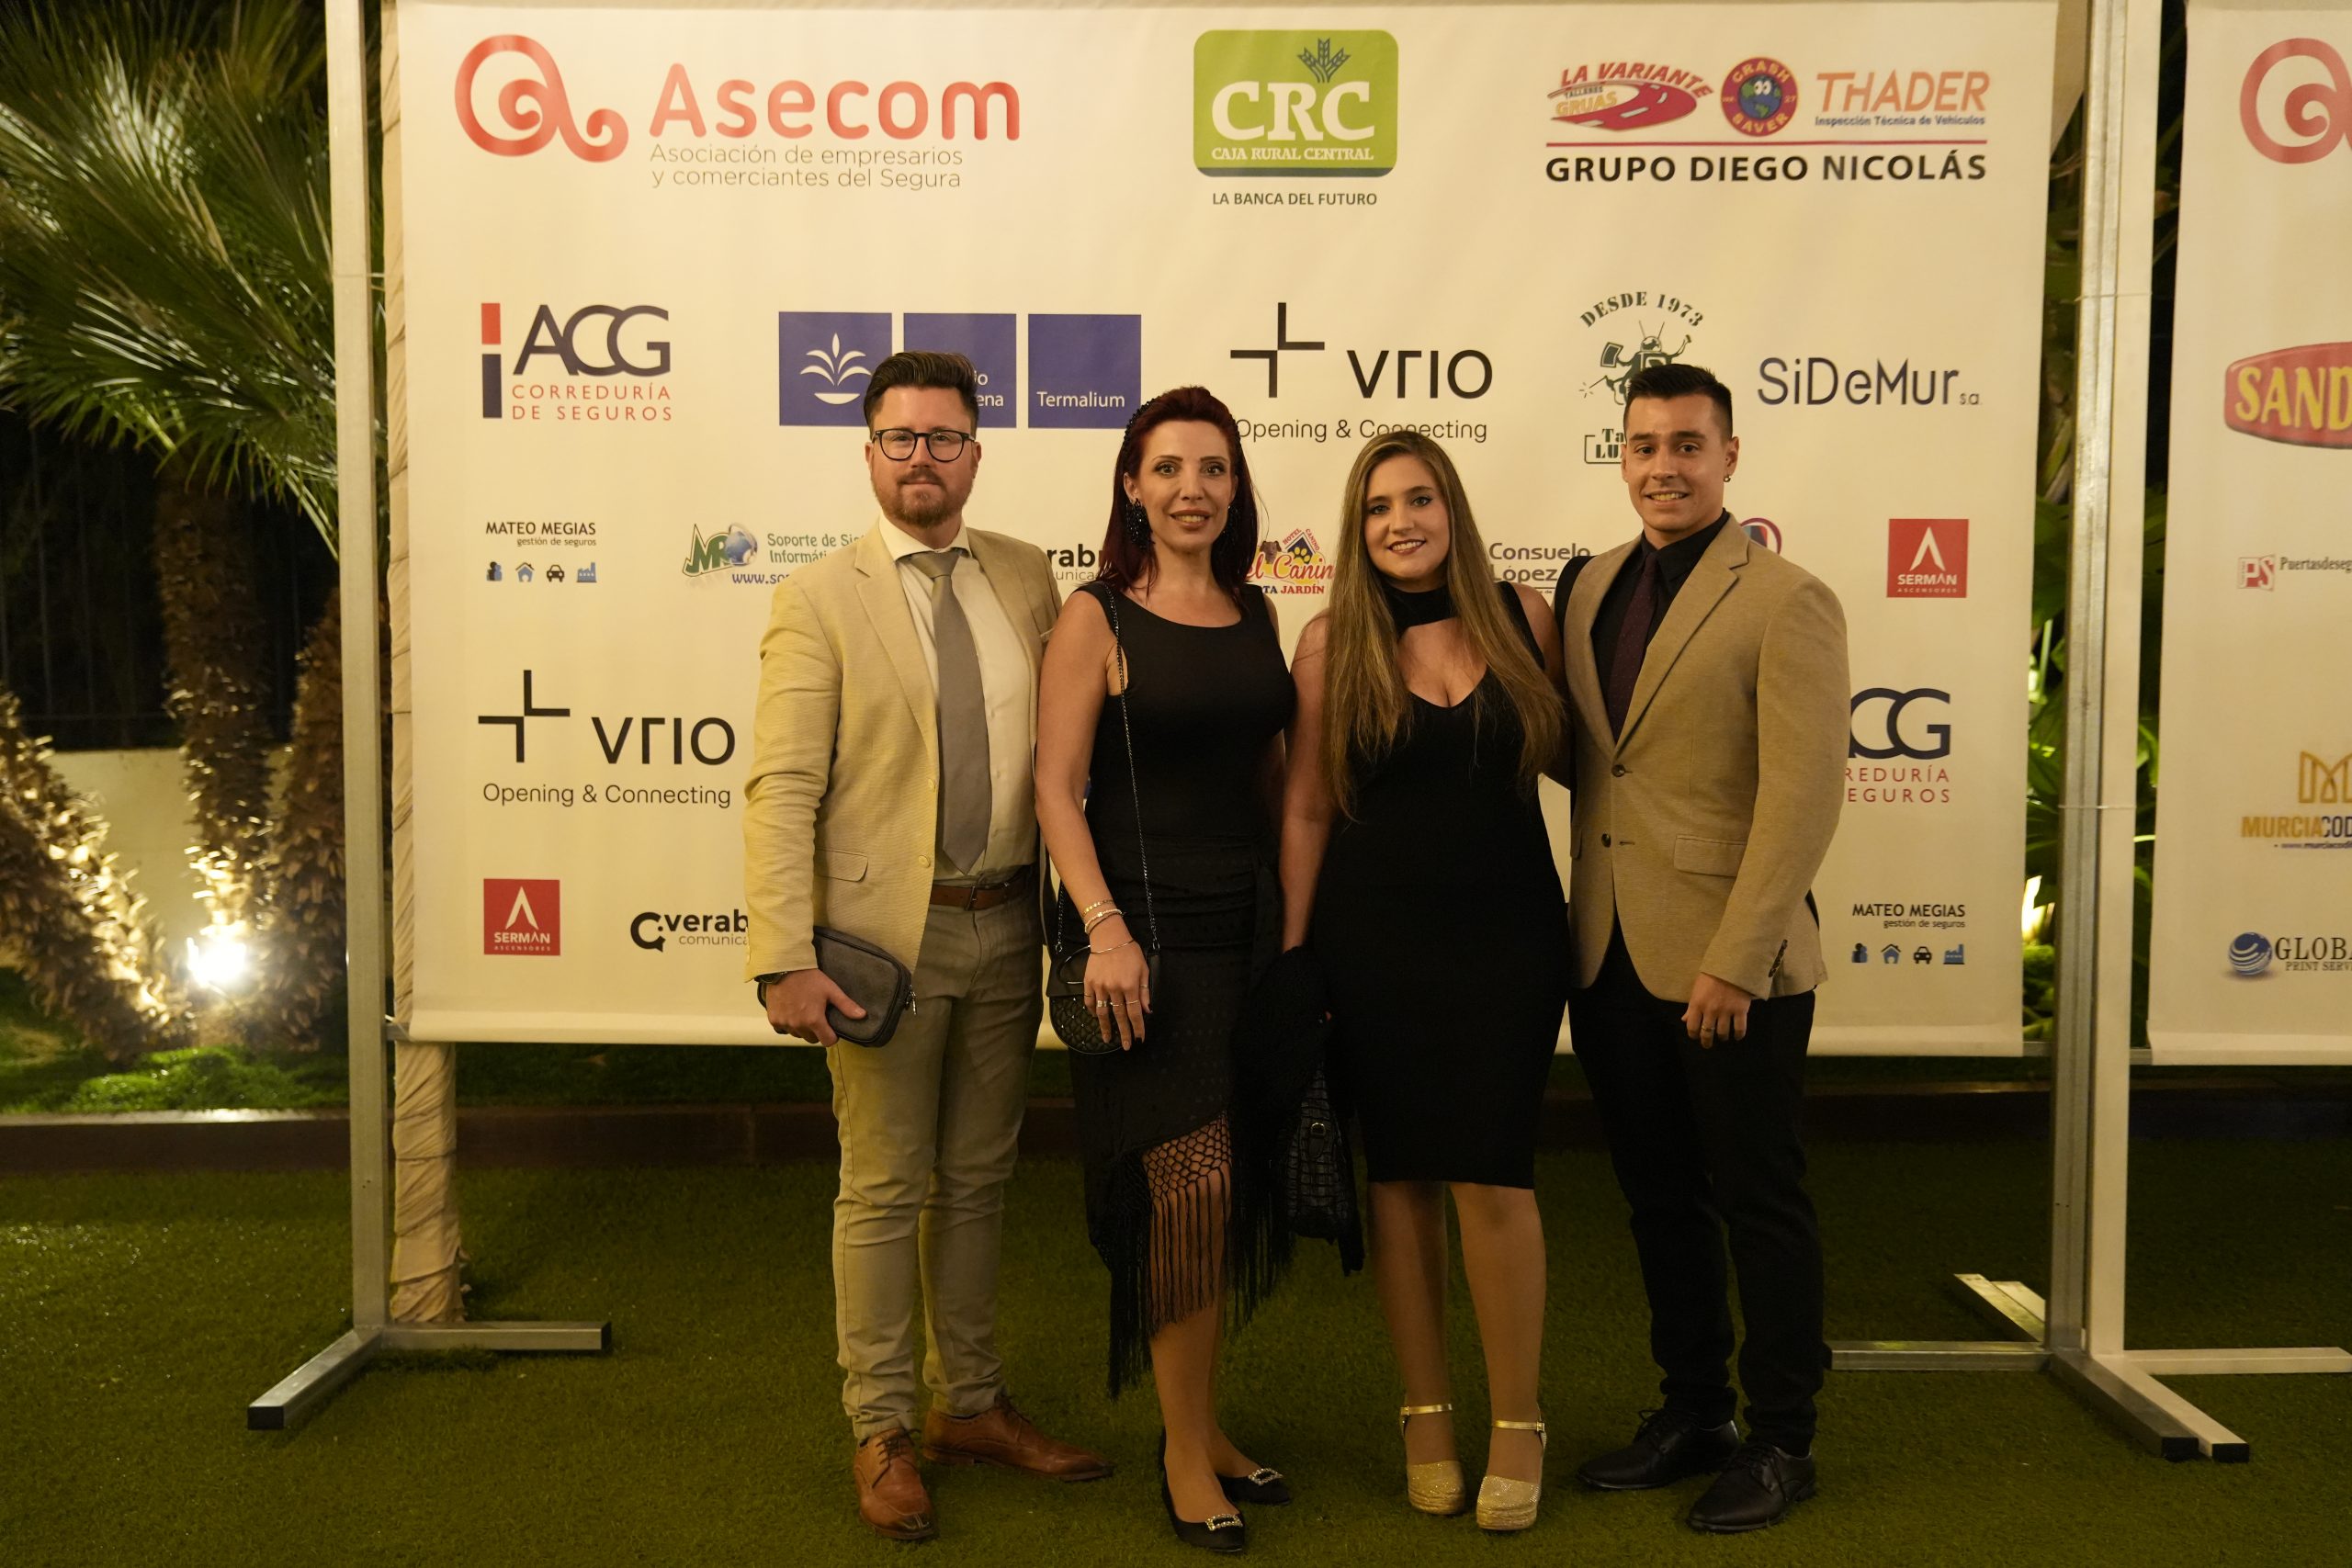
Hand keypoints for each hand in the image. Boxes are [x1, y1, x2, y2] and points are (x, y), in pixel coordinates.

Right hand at [764, 967, 863, 1045]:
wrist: (784, 967)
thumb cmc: (810, 978)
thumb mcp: (831, 989)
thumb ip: (846, 1005)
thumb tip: (863, 1016)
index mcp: (814, 1020)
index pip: (827, 1042)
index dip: (831, 1035)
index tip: (831, 1027)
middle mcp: (798, 1026)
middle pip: (812, 1039)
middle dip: (816, 1031)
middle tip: (816, 1015)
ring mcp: (784, 1024)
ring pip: (798, 1034)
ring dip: (802, 1028)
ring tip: (803, 1011)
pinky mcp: (774, 1020)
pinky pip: (784, 1029)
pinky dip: (788, 1023)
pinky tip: (791, 1011)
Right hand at [1084, 921, 1151, 1049]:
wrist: (1108, 937)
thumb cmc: (1129, 951)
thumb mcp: (1143, 969)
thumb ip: (1145, 991)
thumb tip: (1147, 1010)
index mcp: (1130, 986)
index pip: (1134, 1013)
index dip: (1137, 1027)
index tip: (1139, 1038)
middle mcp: (1114, 989)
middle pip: (1119, 1016)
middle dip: (1123, 1033)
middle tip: (1125, 1046)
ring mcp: (1100, 987)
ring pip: (1102, 1013)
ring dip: (1105, 1027)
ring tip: (1107, 1038)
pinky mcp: (1089, 983)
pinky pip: (1089, 1001)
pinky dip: (1092, 1011)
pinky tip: (1096, 1017)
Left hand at [1682, 972, 1754, 1047]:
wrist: (1733, 965)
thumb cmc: (1712, 975)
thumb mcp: (1697, 989)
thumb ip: (1691, 1006)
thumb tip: (1684, 1020)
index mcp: (1697, 1004)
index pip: (1692, 1027)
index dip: (1693, 1035)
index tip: (1695, 1037)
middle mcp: (1710, 1010)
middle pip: (1707, 1033)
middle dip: (1706, 1041)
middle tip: (1708, 1044)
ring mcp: (1726, 1011)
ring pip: (1723, 1033)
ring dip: (1722, 1037)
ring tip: (1723, 1037)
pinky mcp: (1740, 1010)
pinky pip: (1740, 1029)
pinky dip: (1739, 1035)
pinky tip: (1737, 1037)